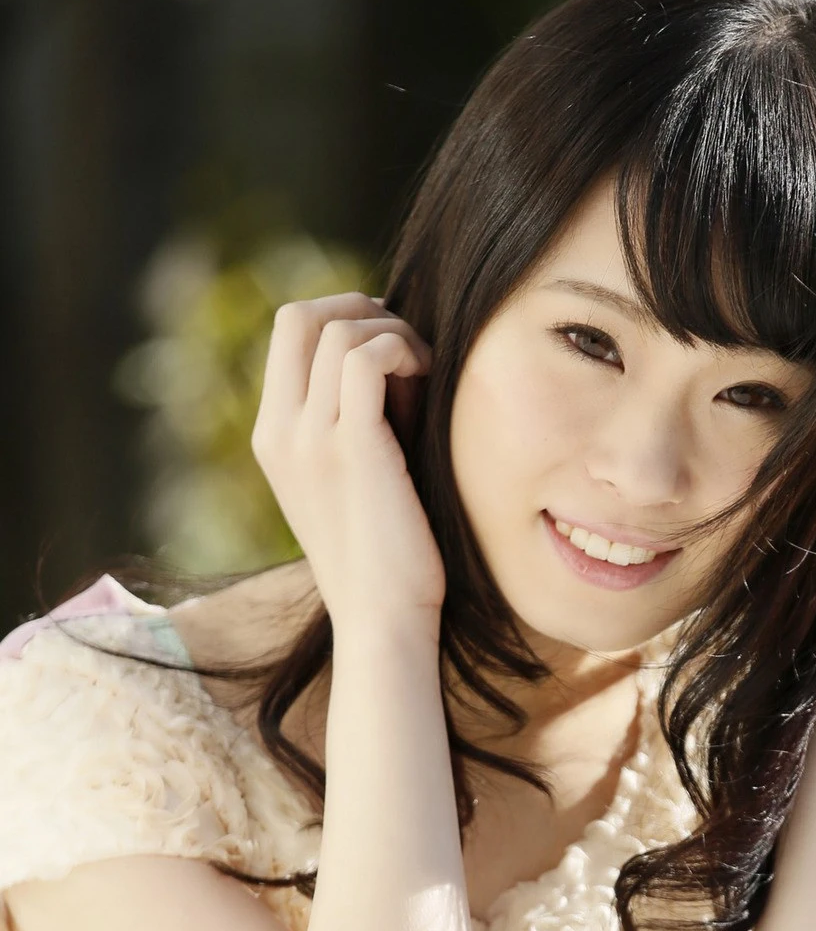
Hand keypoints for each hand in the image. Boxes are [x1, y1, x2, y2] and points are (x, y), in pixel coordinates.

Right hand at [250, 292, 443, 629]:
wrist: (383, 620)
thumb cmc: (387, 556)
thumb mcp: (355, 478)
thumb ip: (356, 420)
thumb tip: (393, 359)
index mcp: (273, 436)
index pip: (288, 329)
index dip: (343, 317)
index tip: (390, 349)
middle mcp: (280, 432)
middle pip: (300, 314)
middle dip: (362, 310)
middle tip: (408, 347)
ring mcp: (309, 438)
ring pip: (336, 329)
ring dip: (392, 334)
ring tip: (424, 374)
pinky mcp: (350, 448)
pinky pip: (364, 356)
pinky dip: (402, 350)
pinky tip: (428, 382)